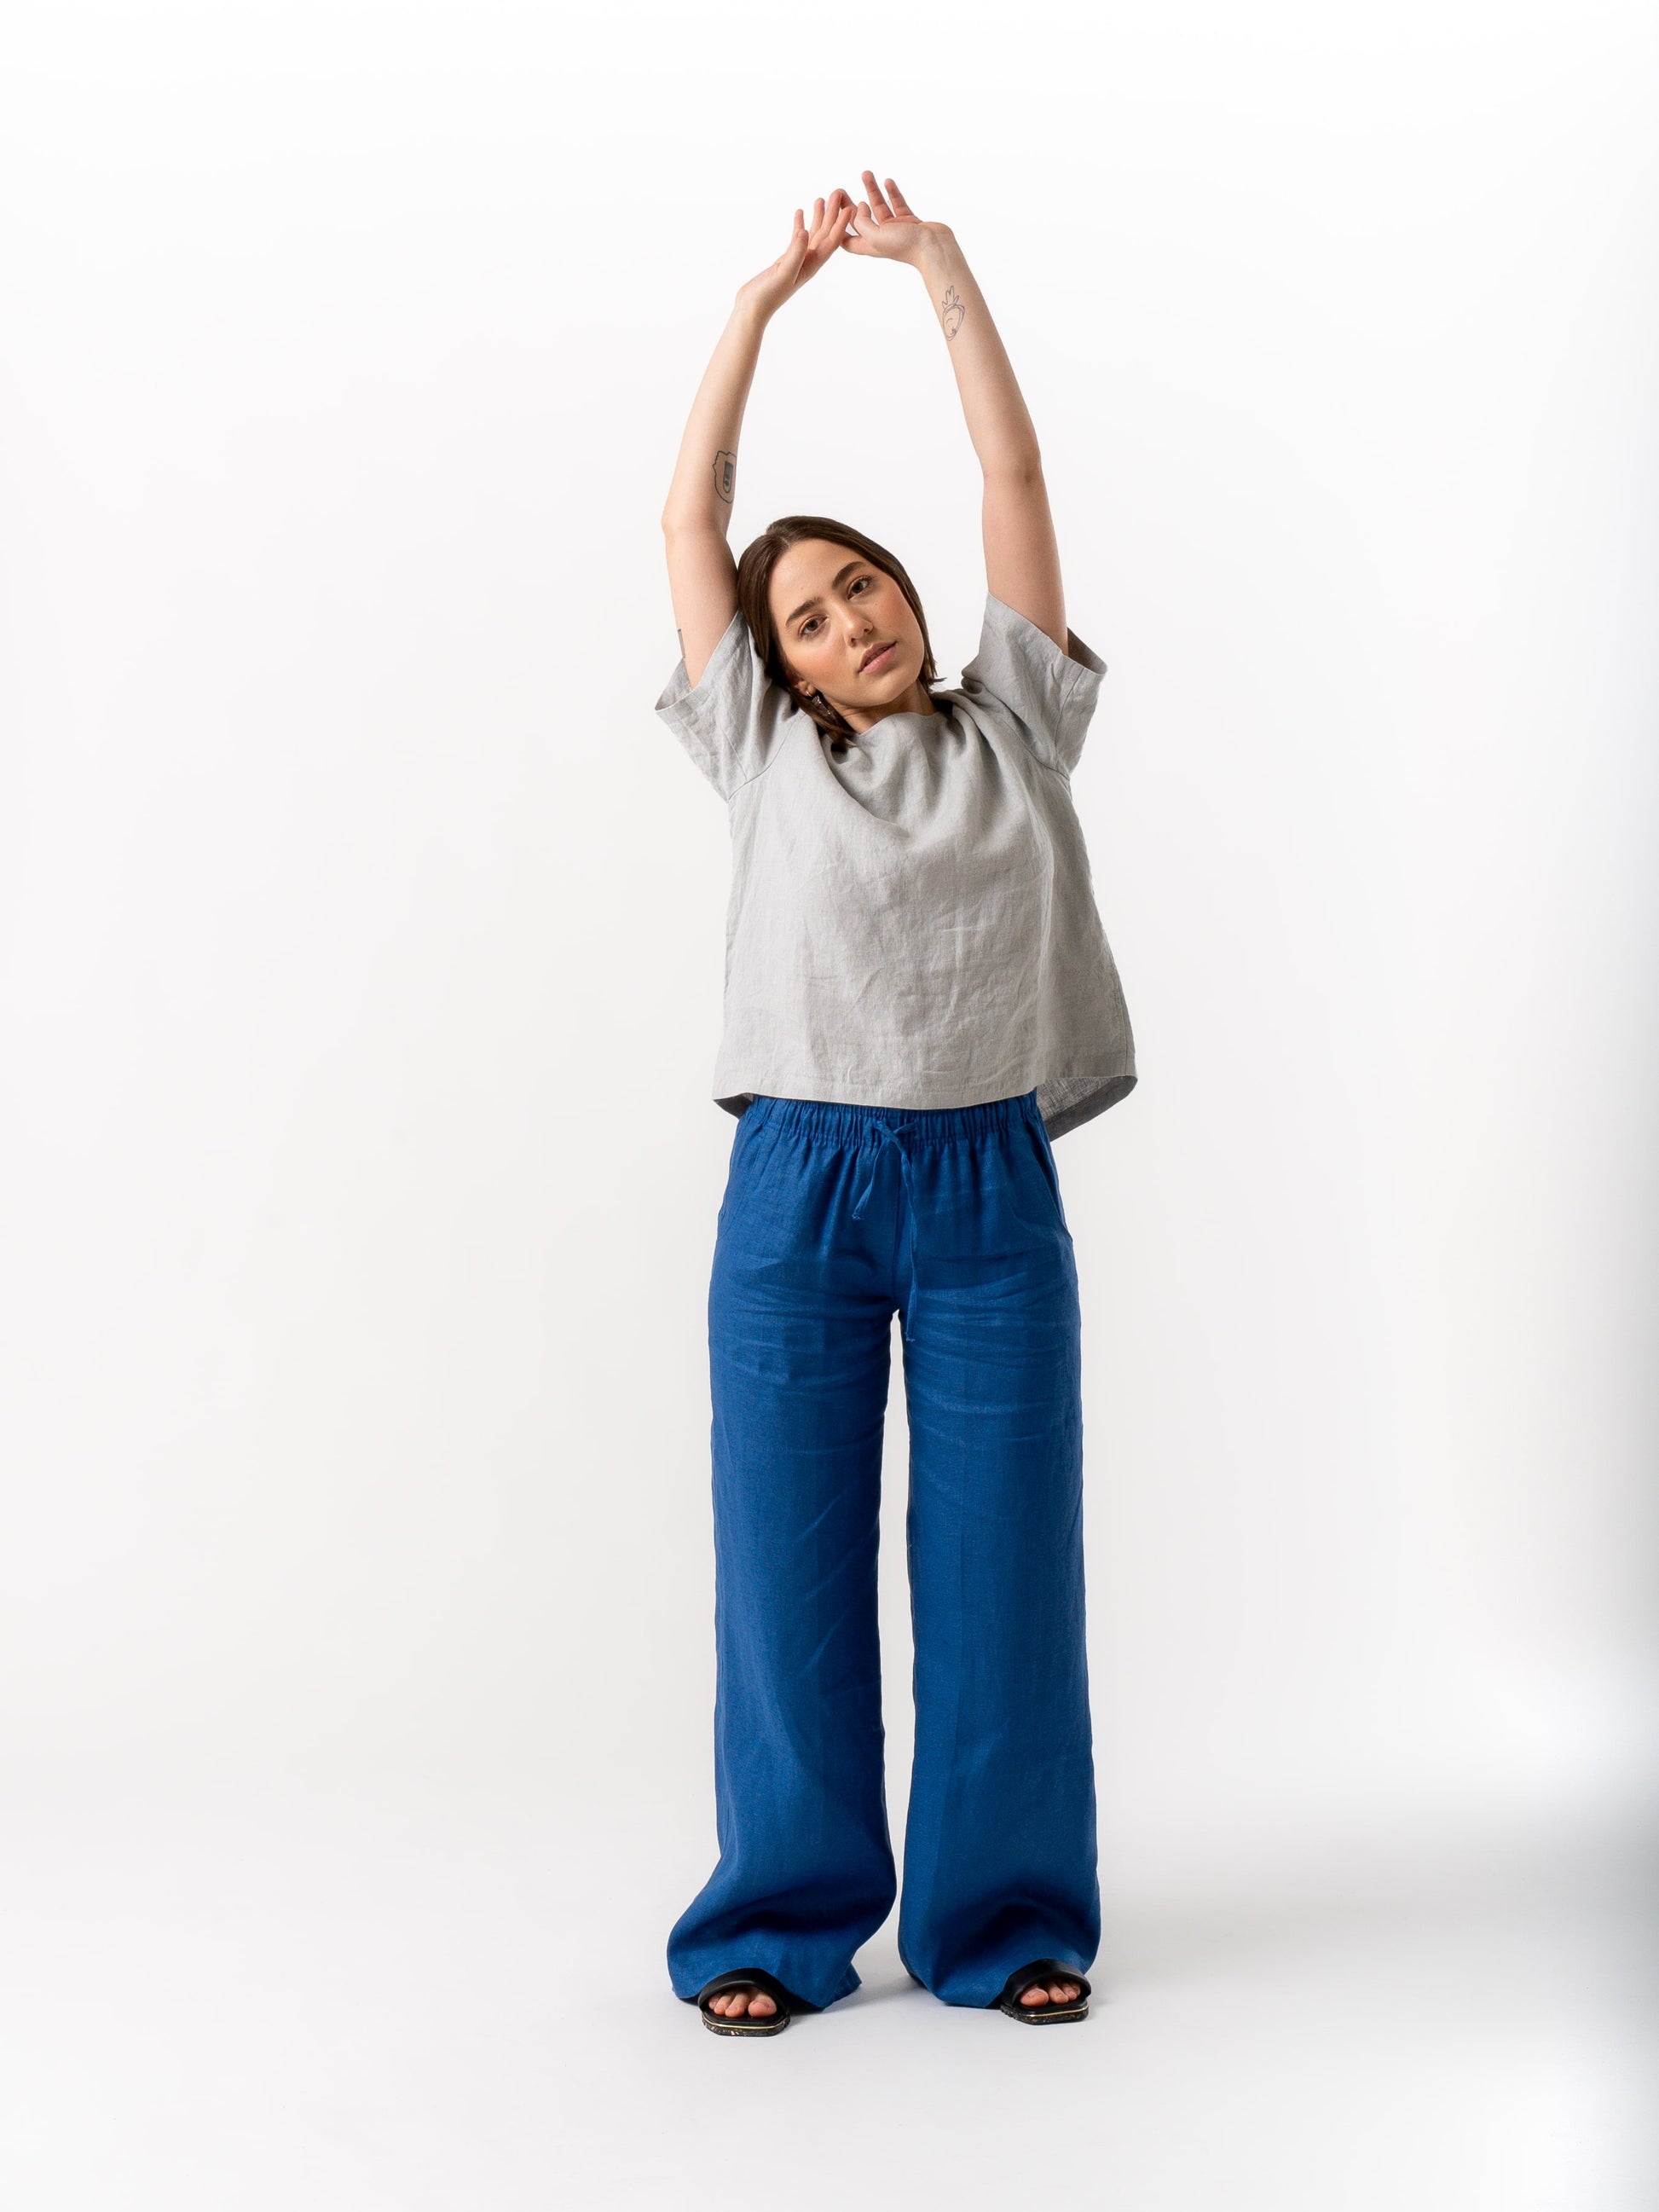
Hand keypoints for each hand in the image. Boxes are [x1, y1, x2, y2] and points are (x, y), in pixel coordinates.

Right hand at [736, 193, 856, 318]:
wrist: (753, 308)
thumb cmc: (768, 295)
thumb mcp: (783, 273)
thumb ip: (794, 253)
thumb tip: (805, 231)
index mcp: (812, 266)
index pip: (830, 242)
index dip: (841, 224)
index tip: (849, 207)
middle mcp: (808, 262)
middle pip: (825, 235)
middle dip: (832, 215)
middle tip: (837, 193)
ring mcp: (798, 261)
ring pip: (812, 234)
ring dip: (818, 217)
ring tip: (821, 199)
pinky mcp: (786, 260)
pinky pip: (797, 239)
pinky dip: (799, 225)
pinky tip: (800, 212)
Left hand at [838, 172, 939, 264]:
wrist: (934, 246)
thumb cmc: (905, 246)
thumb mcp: (874, 236)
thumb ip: (862, 222)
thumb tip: (859, 209)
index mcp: (869, 246)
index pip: (847, 240)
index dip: (837, 228)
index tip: (830, 212)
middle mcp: (881, 238)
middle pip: (861, 220)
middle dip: (850, 205)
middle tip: (841, 190)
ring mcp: (896, 230)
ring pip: (880, 207)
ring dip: (872, 191)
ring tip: (866, 174)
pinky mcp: (909, 222)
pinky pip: (898, 205)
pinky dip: (893, 193)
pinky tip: (887, 181)